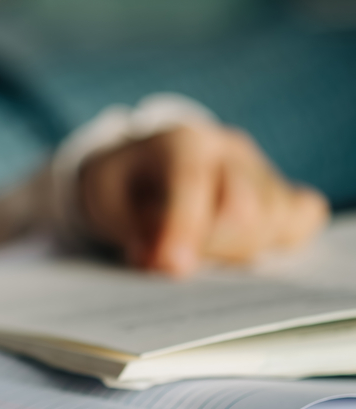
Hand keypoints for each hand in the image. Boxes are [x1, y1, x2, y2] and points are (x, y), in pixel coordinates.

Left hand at [79, 124, 327, 276]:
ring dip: (233, 251)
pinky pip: (303, 218)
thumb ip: (130, 229)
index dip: (185, 227)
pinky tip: (238, 242)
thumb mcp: (105, 202)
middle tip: (173, 259)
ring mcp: (261, 168)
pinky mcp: (282, 190)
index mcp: (181, 142)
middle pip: (244, 207)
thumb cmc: (121, 186)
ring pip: (274, 221)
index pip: (192, 182)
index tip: (174, 267)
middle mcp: (228, 149)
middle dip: (206, 247)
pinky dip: (276, 239)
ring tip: (196, 246)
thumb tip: (165, 263)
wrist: (140, 167)